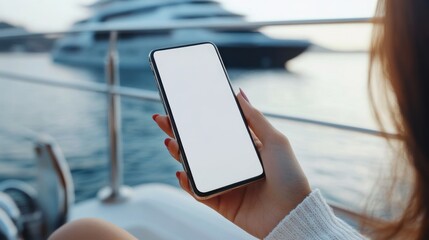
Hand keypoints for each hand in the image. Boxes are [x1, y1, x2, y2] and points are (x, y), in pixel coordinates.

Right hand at [153, 89, 310, 238]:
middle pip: (200, 145)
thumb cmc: (289, 176)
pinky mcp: (220, 201)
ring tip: (171, 142)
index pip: (216, 129)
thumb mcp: (275, 140)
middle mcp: (231, 163)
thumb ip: (255, 118)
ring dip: (179, 154)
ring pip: (195, 166)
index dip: (199, 118)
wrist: (292, 214)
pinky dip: (187, 183)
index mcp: (244, 147)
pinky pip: (198, 191)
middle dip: (180, 132)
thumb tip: (238, 93)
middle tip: (164, 119)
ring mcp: (224, 182)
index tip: (183, 105)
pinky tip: (182, 172)